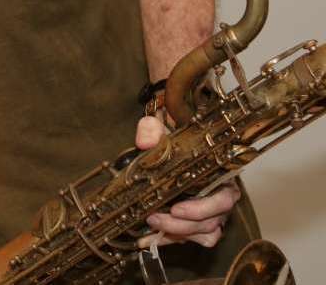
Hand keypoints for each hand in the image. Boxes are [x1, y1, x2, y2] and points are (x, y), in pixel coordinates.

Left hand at [134, 115, 239, 247]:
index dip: (203, 208)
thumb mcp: (162, 130)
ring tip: (151, 223)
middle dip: (182, 225)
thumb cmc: (174, 141)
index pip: (224, 198)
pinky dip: (170, 240)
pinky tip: (149, 237)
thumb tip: (145, 142)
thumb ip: (152, 130)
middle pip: (212, 221)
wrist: (170, 149)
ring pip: (204, 234)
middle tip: (154, 218)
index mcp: (221, 175)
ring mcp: (212, 213)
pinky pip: (191, 239)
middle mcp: (221, 197)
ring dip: (176, 233)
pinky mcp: (199, 224)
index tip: (176, 209)